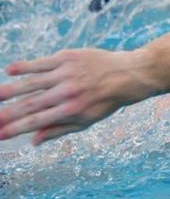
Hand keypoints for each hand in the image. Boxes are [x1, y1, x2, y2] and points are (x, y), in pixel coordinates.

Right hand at [0, 49, 161, 144]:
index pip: (36, 121)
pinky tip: (9, 70)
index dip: (15, 128)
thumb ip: (59, 130)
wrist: (128, 74)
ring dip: (10, 90)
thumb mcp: (87, 120)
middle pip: (30, 104)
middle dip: (8, 113)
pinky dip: (25, 66)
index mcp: (72, 110)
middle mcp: (67, 92)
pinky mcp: (68, 57)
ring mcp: (67, 73)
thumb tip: (34, 141)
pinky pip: (42, 62)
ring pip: (32, 82)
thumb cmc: (106, 101)